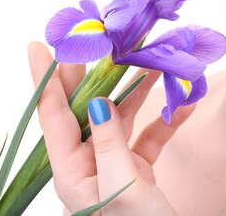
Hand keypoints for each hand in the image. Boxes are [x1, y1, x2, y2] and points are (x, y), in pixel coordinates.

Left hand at [28, 41, 190, 214]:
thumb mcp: (121, 187)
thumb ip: (109, 141)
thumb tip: (97, 102)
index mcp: (71, 171)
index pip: (53, 114)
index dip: (46, 78)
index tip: (39, 44)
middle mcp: (88, 163)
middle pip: (86, 107)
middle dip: (94, 72)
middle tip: (97, 37)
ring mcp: (114, 164)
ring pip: (122, 116)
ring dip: (140, 90)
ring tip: (154, 60)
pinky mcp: (139, 169)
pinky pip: (151, 135)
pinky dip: (168, 119)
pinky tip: (186, 104)